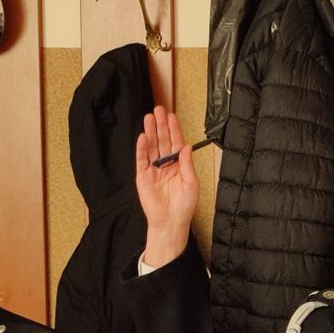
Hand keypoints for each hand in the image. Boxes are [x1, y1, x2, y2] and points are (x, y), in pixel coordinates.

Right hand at [134, 105, 198, 265]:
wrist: (171, 222)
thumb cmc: (184, 206)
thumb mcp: (191, 183)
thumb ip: (187, 164)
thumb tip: (186, 146)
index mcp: (178, 165)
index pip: (175, 143)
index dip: (173, 130)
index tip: (172, 116)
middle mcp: (165, 165)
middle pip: (162, 141)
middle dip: (160, 125)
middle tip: (158, 110)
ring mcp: (153, 170)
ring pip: (151, 147)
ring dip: (150, 132)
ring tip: (149, 118)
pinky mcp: (143, 176)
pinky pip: (141, 160)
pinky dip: (141, 148)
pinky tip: (143, 137)